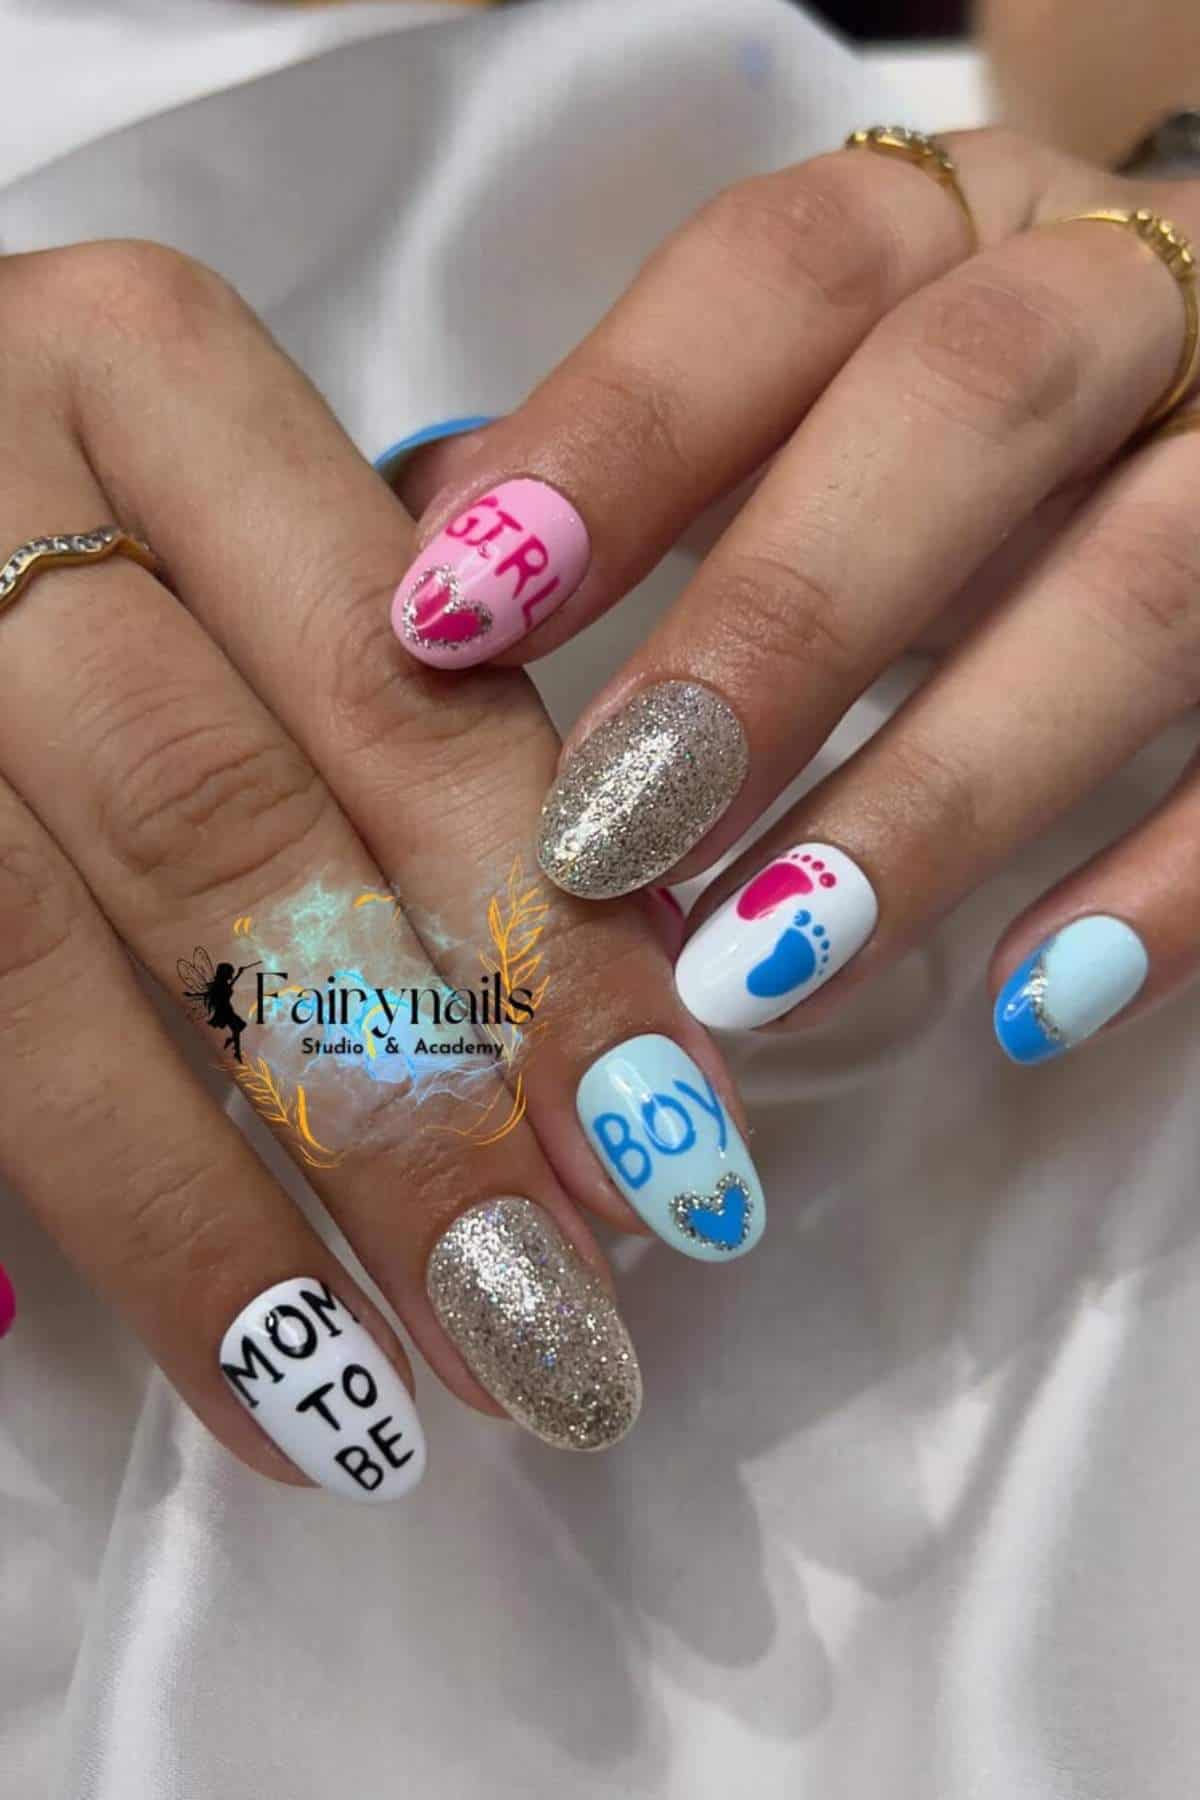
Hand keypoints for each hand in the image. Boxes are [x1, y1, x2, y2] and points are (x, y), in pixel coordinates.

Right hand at [0, 240, 764, 1497]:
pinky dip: (78, 1216)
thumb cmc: (57, 499)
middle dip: (409, 1107)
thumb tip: (626, 958)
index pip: (398, 694)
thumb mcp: (225, 506)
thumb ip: (393, 680)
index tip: (673, 1143)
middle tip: (557, 1318)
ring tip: (386, 1400)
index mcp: (140, 375)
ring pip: (35, 967)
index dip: (540, 939)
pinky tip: (225, 1361)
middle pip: (225, 837)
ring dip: (230, 1214)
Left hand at [391, 128, 1199, 1066]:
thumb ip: (660, 474)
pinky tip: (1022, 1009)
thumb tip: (441, 593)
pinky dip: (1163, 890)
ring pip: (1140, 592)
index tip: (450, 619)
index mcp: (960, 221)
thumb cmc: (954, 442)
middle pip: (966, 409)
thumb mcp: (816, 407)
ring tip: (764, 971)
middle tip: (606, 834)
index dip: (613, 436)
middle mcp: (1129, 298)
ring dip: (934, 795)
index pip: (785, 274)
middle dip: (772, 630)